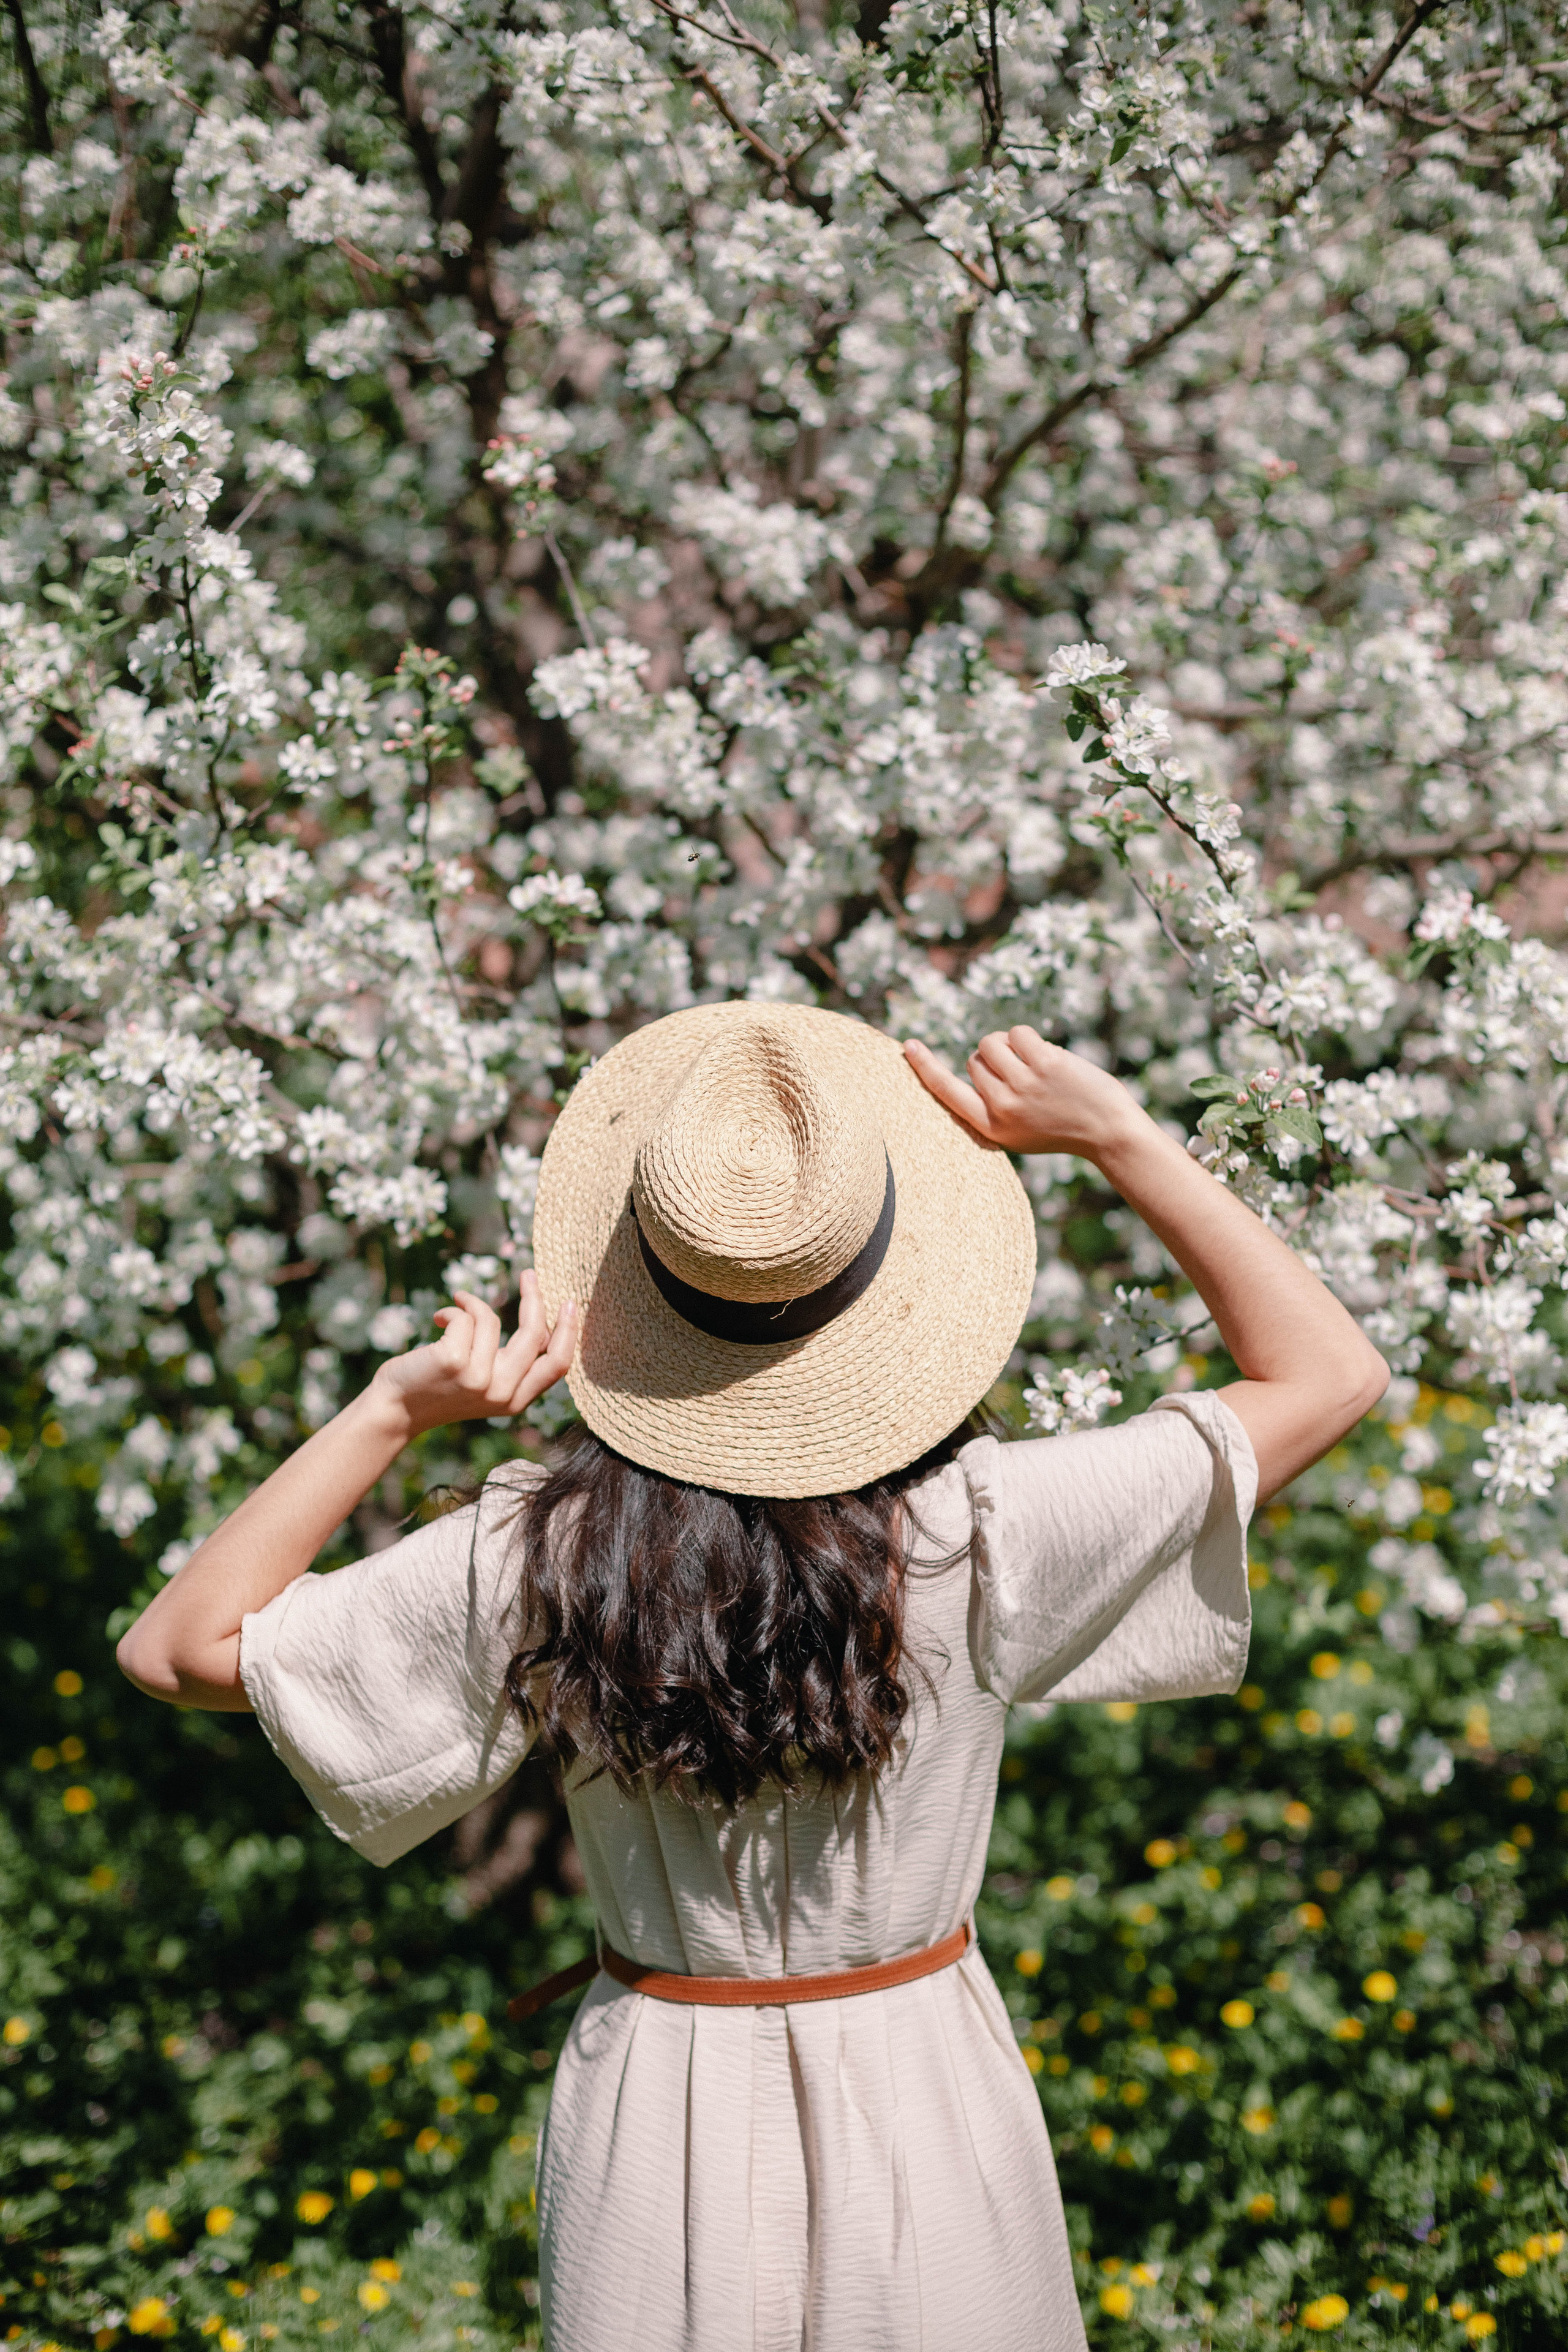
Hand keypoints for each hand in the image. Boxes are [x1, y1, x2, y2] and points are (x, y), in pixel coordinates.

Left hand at [370, 1273, 576, 1438]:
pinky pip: (466, 1316)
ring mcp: (478, 1378)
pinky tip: (438, 1319)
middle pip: (535, 1335)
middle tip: (529, 1274)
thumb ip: (511, 1364)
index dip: (568, 1331)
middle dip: (534, 1299)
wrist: (395, 1408)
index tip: (570, 1303)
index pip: (557, 1364)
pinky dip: (452, 1309)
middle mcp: (501, 1393)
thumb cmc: (439, 1389)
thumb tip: (538, 1320)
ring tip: (454, 1309)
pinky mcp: (454, 1361)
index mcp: (515, 1401)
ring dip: (471, 1305)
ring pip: (491, 1320)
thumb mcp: (484, 1383)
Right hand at [905, 1026, 1146, 1161]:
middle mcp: (1001, 1107)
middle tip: (1024, 1074)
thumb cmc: (1064, 1127)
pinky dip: (1030, 1037)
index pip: (947, 1093)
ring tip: (1034, 1061)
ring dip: (1010, 1043)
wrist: (1108, 1132)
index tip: (907, 1047)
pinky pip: (1018, 1033)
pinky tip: (1049, 1056)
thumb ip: (996, 1102)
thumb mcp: (1021, 1128)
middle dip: (995, 1057)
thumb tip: (981, 1058)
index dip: (926, 1068)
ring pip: (992, 1042)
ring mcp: (1022, 1085)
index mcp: (990, 1127)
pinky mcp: (1043, 1064)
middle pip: (975, 1059)